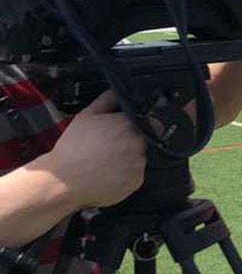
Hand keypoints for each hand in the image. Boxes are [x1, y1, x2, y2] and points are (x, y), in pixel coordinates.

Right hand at [44, 91, 146, 207]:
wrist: (63, 179)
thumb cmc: (73, 146)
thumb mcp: (86, 116)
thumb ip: (107, 100)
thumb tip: (118, 91)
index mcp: (129, 124)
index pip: (146, 119)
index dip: (136, 124)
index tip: (125, 130)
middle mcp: (139, 143)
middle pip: (144, 139)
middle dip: (131, 141)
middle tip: (112, 147)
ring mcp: (139, 163)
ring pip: (140, 157)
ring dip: (129, 158)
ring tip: (108, 161)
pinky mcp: (137, 181)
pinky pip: (135, 175)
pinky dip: (126, 174)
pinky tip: (109, 173)